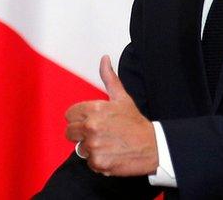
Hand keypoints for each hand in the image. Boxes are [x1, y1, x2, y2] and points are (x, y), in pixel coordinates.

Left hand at [64, 55, 157, 176]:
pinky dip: (98, 161)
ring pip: (79, 148)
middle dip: (81, 134)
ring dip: (91, 148)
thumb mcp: (122, 98)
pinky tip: (111, 154)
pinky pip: (89, 162)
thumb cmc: (136, 123)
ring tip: (108, 143)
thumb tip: (104, 59)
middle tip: (99, 134)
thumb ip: (109, 78)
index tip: (90, 121)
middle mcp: (91, 127)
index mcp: (94, 109)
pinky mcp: (98, 162)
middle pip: (69, 132)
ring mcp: (94, 145)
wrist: (153, 146)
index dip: (79, 118)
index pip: (69, 115)